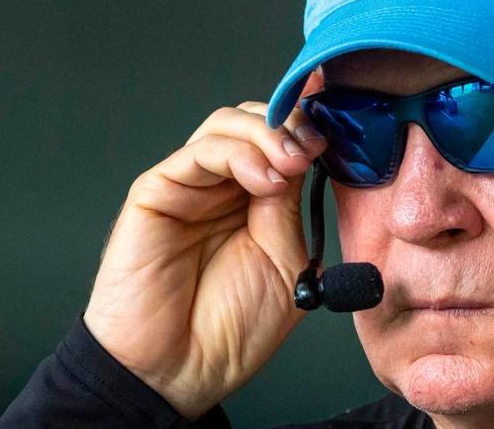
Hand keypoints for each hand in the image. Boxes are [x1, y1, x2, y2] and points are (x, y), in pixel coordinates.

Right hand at [84, 101, 325, 418]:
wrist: (178, 372)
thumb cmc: (231, 329)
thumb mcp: (284, 262)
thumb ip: (289, 208)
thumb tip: (304, 157)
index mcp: (255, 200)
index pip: (282, 141)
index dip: (309, 132)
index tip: (337, 140)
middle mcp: (222, 185)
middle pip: (254, 121)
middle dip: (291, 125)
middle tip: (315, 147)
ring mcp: (189, 186)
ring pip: (226, 125)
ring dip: (268, 135)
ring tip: (293, 163)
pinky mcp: (157, 193)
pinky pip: (198, 153)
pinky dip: (238, 154)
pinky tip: (267, 180)